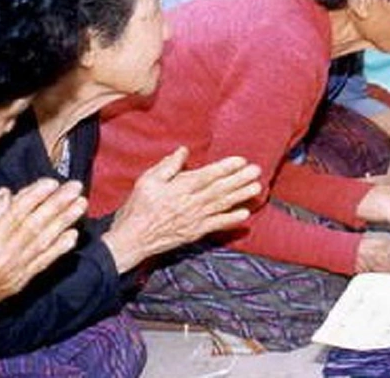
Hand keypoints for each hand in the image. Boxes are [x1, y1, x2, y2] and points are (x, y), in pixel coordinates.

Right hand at [0, 179, 86, 321]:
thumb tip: (7, 193)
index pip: (16, 213)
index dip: (36, 196)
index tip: (52, 182)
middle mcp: (3, 254)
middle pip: (35, 224)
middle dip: (58, 203)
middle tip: (76, 187)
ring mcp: (14, 269)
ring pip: (44, 241)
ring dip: (65, 222)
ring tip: (81, 205)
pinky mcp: (21, 281)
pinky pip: (44, 263)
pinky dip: (59, 249)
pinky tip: (73, 235)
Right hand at [103, 147, 261, 272]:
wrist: (132, 239)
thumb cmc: (138, 207)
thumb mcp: (147, 180)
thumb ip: (168, 166)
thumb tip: (184, 151)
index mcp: (179, 188)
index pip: (207, 176)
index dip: (226, 168)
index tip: (241, 161)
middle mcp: (190, 203)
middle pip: (219, 189)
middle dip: (239, 179)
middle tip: (257, 171)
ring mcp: (194, 219)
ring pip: (221, 205)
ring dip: (240, 197)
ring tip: (257, 188)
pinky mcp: (195, 232)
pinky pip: (216, 225)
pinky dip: (231, 220)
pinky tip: (245, 214)